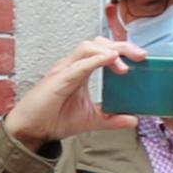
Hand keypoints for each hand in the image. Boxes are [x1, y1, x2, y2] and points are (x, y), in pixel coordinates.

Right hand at [9, 37, 137, 146]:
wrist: (31, 130)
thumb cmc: (53, 119)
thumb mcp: (91, 120)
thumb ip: (112, 119)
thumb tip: (134, 119)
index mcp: (80, 70)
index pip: (103, 50)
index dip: (122, 50)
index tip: (141, 59)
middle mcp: (73, 65)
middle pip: (98, 42)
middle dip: (122, 45)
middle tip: (141, 56)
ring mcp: (65, 69)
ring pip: (88, 47)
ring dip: (109, 51)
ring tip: (125, 63)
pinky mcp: (59, 78)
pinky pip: (79, 64)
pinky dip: (96, 59)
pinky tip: (110, 60)